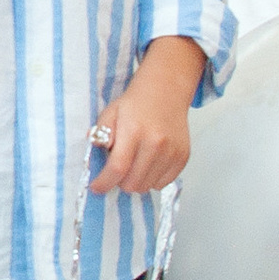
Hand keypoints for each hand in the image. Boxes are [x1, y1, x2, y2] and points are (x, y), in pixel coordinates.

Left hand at [91, 38, 203, 194]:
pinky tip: (147, 164)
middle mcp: (156, 143)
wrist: (165, 92)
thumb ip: (100, 137)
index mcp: (134, 131)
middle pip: (133, 183)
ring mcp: (172, 151)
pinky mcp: (183, 157)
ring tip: (132, 165)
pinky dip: (152, 179)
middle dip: (119, 182)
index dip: (104, 183)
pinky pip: (163, 183)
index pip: (118, 168)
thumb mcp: (110, 114)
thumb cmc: (135, 104)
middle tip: (116, 170)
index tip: (96, 187)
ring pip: (148, 187)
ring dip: (136, 181)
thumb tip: (95, 161)